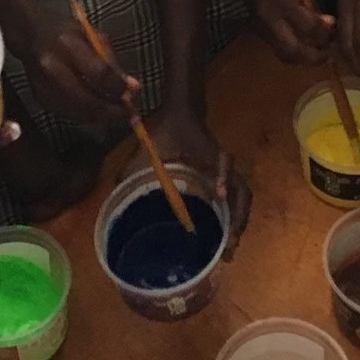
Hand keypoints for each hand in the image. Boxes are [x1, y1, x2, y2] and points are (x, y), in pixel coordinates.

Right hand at [22, 10, 137, 125]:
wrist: (30, 35)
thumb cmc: (66, 32)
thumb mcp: (93, 36)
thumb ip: (112, 62)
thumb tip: (133, 88)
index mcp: (67, 45)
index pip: (99, 72)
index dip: (118, 87)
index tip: (134, 93)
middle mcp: (52, 68)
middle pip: (87, 100)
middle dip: (112, 111)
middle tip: (131, 116)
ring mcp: (43, 87)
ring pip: (78, 113)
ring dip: (102, 117)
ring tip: (119, 116)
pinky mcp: (40, 99)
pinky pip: (68, 115)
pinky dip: (86, 117)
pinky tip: (99, 114)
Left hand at [140, 106, 250, 250]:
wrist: (182, 111)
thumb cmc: (168, 128)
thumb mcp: (151, 144)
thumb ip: (134, 164)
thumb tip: (117, 187)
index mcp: (209, 154)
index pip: (224, 165)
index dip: (223, 178)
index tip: (219, 195)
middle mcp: (224, 164)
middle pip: (241, 191)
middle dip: (237, 218)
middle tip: (227, 246)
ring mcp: (227, 170)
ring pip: (242, 197)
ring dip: (238, 221)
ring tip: (229, 248)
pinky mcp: (224, 176)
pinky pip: (237, 197)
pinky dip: (234, 216)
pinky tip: (225, 235)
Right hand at [247, 0, 333, 67]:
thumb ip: (314, 6)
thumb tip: (328, 25)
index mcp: (284, 2)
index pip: (309, 27)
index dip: (325, 33)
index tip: (335, 31)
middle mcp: (271, 20)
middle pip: (294, 51)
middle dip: (314, 57)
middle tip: (330, 56)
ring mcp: (262, 28)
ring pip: (284, 55)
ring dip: (303, 59)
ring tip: (319, 56)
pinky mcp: (258, 32)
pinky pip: (277, 49)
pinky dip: (293, 52)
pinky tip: (304, 48)